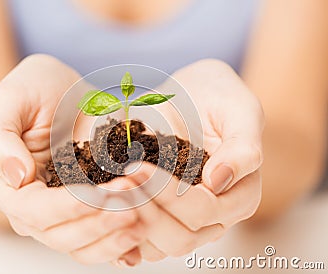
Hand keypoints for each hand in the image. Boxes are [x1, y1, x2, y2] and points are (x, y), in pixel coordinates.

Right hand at [0, 54, 144, 264]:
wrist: (66, 90)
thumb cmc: (34, 90)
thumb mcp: (8, 100)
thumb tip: (15, 177)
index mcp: (7, 187)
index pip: (34, 211)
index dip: (67, 207)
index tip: (100, 193)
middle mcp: (33, 208)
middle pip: (61, 235)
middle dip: (98, 223)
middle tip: (132, 203)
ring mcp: (63, 212)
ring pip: (82, 245)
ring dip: (113, 239)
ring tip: (143, 221)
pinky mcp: (88, 211)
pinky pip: (101, 240)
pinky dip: (121, 247)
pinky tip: (140, 245)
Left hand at [115, 59, 263, 259]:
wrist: (192, 94)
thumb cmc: (219, 99)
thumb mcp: (239, 111)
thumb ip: (241, 148)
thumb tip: (218, 182)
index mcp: (238, 196)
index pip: (204, 211)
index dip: (170, 195)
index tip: (138, 167)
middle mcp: (212, 216)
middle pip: (179, 237)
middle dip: (146, 210)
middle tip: (118, 182)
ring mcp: (182, 218)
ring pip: (156, 245)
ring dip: (127, 223)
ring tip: (105, 192)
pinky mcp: (158, 213)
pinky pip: (137, 237)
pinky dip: (117, 228)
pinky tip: (100, 207)